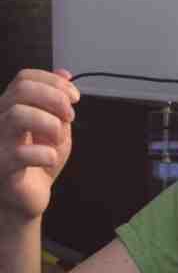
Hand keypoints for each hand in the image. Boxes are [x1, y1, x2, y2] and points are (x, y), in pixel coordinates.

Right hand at [0, 69, 79, 222]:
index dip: (54, 83)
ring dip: (50, 124)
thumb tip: (65, 73)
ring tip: (58, 139)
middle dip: (55, 99)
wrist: (28, 199)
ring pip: (17, 115)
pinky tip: (50, 159)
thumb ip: (58, 103)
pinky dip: (45, 154)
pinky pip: (21, 153)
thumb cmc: (38, 162)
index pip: (25, 78)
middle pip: (22, 90)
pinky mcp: (1, 167)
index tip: (75, 98)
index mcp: (11, 107)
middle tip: (70, 118)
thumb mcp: (56, 129)